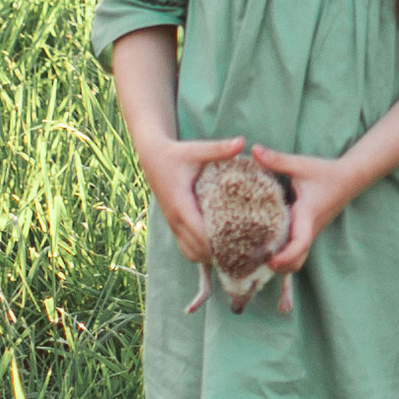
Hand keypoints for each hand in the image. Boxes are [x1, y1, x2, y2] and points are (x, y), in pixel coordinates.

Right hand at [141, 130, 245, 266]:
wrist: (152, 157)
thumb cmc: (176, 154)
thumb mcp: (196, 149)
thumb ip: (219, 149)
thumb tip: (243, 142)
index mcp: (180, 204)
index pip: (200, 233)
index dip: (219, 244)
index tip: (242, 247)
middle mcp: (175, 219)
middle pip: (197, 249)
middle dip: (219, 254)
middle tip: (246, 255)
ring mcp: (173, 224)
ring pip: (190, 253)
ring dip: (210, 256)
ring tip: (236, 254)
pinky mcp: (174, 225)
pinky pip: (187, 248)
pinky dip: (201, 253)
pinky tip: (219, 250)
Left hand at [256, 143, 361, 271]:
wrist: (349, 179)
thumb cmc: (325, 172)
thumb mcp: (301, 164)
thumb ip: (277, 159)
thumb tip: (254, 150)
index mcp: (307, 214)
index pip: (300, 242)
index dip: (286, 255)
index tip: (271, 261)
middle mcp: (309, 228)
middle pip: (297, 261)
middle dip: (279, 267)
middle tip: (255, 263)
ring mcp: (310, 233)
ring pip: (298, 259)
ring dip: (282, 264)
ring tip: (258, 258)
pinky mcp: (308, 232)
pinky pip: (297, 251)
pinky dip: (284, 256)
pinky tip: (266, 249)